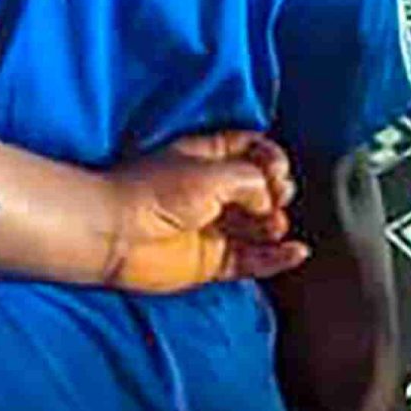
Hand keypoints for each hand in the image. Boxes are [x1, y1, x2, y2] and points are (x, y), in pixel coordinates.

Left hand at [105, 131, 306, 294]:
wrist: (115, 233)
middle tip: (276, 197)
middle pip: (262, 190)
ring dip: (276, 225)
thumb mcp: (211, 172)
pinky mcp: (211, 261)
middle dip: (277, 192)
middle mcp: (213, 191)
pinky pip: (253, 260)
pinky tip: (295, 252)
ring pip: (260, 227)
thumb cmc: (154, 192)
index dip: (270, 157)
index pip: (252, 150)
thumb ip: (251, 180)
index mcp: (208, 157)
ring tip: (273, 225)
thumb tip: (270, 200)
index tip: (275, 168)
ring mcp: (213, 228)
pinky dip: (277, 258)